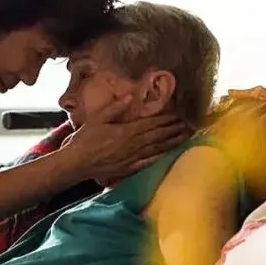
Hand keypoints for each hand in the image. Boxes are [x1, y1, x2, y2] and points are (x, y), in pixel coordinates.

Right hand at [62, 97, 190, 183]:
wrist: (75, 164)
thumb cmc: (84, 139)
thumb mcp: (97, 118)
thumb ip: (115, 108)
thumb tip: (130, 96)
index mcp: (126, 131)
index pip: (151, 123)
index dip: (166, 118)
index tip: (178, 113)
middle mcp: (132, 144)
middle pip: (158, 136)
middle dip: (174, 129)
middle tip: (189, 124)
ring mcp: (132, 158)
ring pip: (157, 149)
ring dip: (172, 142)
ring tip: (185, 137)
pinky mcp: (128, 168)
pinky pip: (148, 162)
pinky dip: (160, 158)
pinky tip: (168, 155)